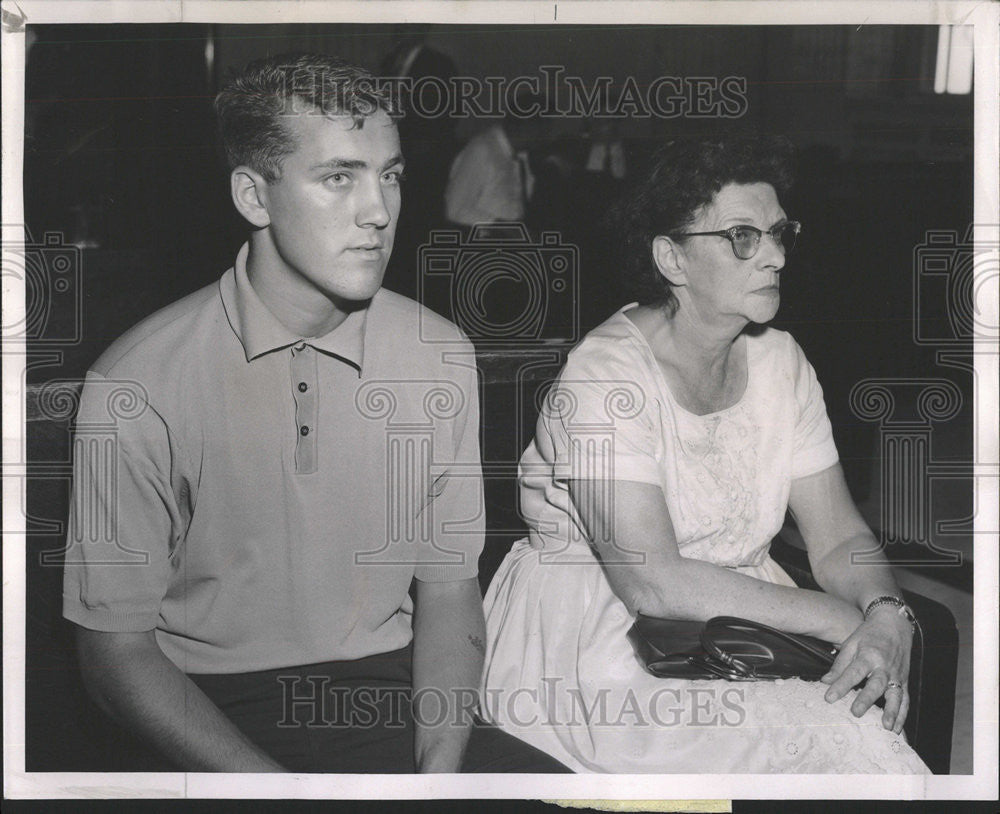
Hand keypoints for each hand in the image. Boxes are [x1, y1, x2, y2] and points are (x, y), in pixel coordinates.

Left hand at [819, 608, 913, 732]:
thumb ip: (840, 665)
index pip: (853, 672)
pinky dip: (902, 715)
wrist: (894, 625)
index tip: (829, 698)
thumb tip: (825, 682)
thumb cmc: (869, 634)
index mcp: (869, 655)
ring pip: (896, 695)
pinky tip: (897, 730)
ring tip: (887, 728)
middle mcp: (885, 666)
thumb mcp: (851, 643)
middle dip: (866, 699)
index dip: (841, 685)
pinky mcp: (905, 681)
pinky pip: (905, 700)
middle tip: (856, 713)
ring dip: (892, 713)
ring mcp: (897, 675)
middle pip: (876, 685)